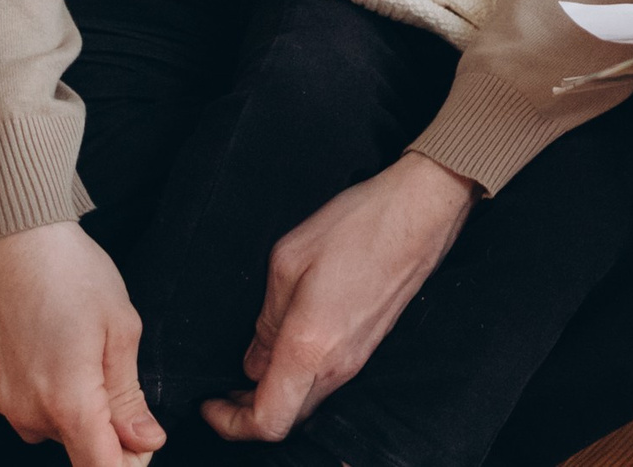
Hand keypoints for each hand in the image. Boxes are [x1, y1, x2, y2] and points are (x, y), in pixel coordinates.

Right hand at [0, 220, 163, 466]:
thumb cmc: (71, 276)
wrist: (10, 241)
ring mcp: (6, 403)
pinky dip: (59, 400)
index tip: (147, 446)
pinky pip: (35, 412)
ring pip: (57, 432)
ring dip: (84, 416)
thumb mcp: (120, 330)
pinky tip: (71, 359)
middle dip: (112, 437)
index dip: (129, 466)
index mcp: (68, 403)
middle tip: (132, 393)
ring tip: (98, 362)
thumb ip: (129, 397)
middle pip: (79, 452)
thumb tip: (146, 442)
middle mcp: (30, 413)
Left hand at [200, 152, 476, 442]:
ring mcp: (358, 357)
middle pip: (287, 419)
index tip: (210, 402)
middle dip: (249, 412)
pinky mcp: (370, 345)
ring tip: (253, 364)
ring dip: (276, 393)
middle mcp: (337, 364)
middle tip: (224, 388)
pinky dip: (300, 376)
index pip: (267, 421)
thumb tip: (255, 357)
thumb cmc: (359, 226)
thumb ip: (266, 320)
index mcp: (310, 347)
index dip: (230, 423)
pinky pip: (327, 379)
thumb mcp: (288, 260)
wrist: (422, 210)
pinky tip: (289, 345)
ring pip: (308, 400)